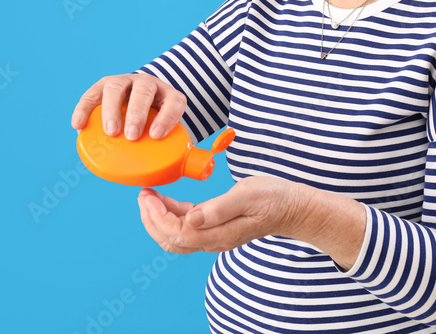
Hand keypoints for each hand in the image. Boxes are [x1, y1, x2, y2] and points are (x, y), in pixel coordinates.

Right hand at [71, 73, 187, 140]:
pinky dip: (83, 109)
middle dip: (137, 113)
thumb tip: (168, 173)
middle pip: (144, 90)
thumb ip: (170, 149)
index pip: (174, 101)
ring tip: (111, 132)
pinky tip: (78, 125)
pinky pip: (91, 95)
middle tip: (132, 136)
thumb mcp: (167, 132)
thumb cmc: (154, 124)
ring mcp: (124, 82)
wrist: (139, 101)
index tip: (156, 135)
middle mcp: (147, 84)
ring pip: (116, 87)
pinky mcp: (103, 86)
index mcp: (168, 96)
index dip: (167, 117)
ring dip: (112, 109)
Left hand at [137, 177, 310, 254]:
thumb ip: (219, 208)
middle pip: (170, 240)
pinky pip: (185, 229)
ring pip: (174, 237)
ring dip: (157, 219)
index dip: (158, 216)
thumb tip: (192, 218)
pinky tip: (168, 200)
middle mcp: (213, 240)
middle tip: (143, 194)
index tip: (149, 196)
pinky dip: (170, 216)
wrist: (292, 207)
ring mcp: (214, 237)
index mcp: (220, 234)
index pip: (178, 232)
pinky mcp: (215, 229)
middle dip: (151, 219)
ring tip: (150, 197)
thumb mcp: (248, 194)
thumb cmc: (274, 198)